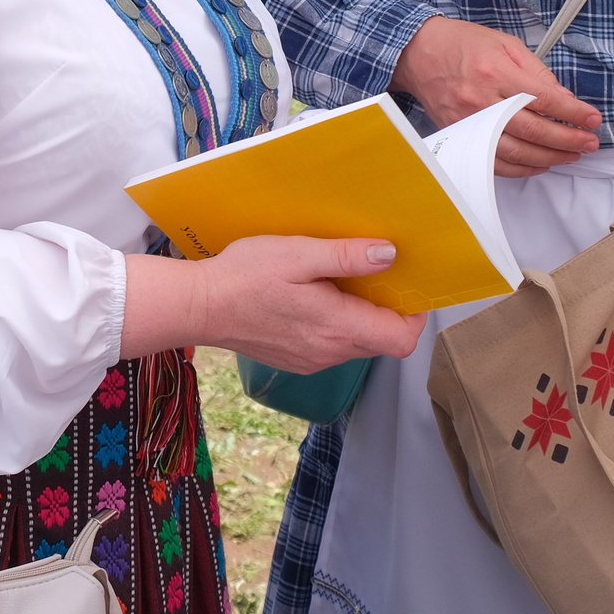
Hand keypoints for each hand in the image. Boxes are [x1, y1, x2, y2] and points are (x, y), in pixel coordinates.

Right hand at [121, 237, 424, 368]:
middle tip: (375, 270)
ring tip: (340, 277)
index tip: (409, 285)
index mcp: (338, 327)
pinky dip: (335, 322)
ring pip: (356, 342)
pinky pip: (331, 343)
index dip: (414, 314)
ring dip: (359, 313)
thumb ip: (346, 257)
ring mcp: (312, 360)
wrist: (198, 307)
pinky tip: (314, 295)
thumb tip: (390, 255)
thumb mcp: (298, 254)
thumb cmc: (245, 276)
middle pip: (380, 340)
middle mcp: (330, 352)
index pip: (400, 339)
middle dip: (386, 308)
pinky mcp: (295, 359)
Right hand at [390, 14, 601, 175]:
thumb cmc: (463, 44)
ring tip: (572, 155)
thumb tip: (563, 98)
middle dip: (568, 139)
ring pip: (516, 151)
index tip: (593, 119)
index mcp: (496, 71)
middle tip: (589, 143)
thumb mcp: (505, 44)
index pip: (544, 99)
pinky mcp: (459, 135)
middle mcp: (481, 100)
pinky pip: (494, 162)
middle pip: (533, 130)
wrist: (418, 54)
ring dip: (549, 158)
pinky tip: (540, 163)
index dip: (573, 113)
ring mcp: (469, 122)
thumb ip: (536, 71)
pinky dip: (521, 168)